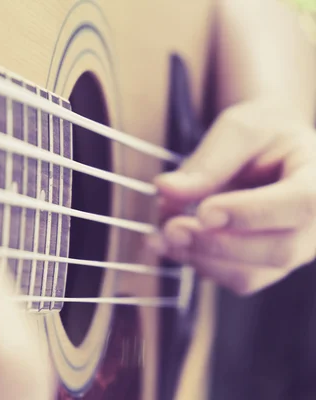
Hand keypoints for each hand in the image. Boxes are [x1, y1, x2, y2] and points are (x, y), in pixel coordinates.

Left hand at [149, 100, 315, 294]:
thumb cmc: (263, 136)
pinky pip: (232, 280)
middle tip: (170, 229)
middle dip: (215, 244)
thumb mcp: (240, 130)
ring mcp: (294, 252)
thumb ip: (209, 161)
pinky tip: (172, 242)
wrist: (273, 151)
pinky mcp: (266, 267)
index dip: (249, 214)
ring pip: (250, 276)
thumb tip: (167, 189)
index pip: (301, 205)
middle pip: (277, 251)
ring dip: (198, 258)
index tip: (203, 211)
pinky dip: (197, 263)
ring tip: (160, 235)